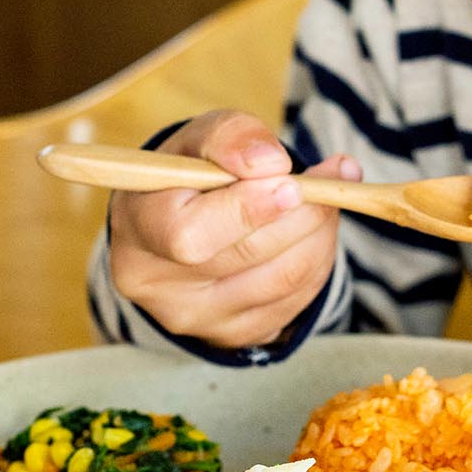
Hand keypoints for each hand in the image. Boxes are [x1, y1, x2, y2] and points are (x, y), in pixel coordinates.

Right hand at [108, 109, 358, 349]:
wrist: (186, 221)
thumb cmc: (192, 172)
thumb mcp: (203, 137)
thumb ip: (231, 137)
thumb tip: (270, 163)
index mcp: (137, 227)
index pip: (189, 234)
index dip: (246, 210)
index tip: (291, 183)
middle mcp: (156, 284)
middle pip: (247, 255)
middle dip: (301, 213)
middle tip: (334, 178)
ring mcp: (196, 318)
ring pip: (282, 278)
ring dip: (320, 232)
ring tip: (327, 198)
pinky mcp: (234, 334)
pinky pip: (297, 299)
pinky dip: (318, 258)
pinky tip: (313, 232)